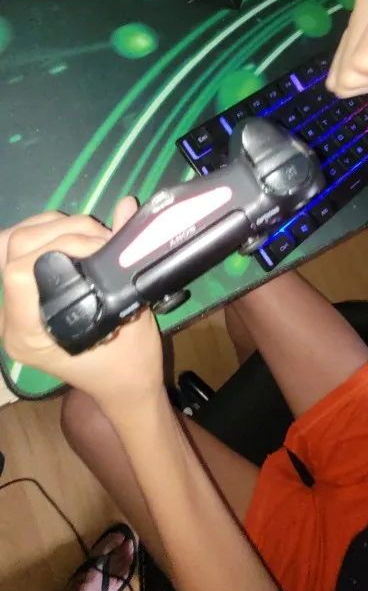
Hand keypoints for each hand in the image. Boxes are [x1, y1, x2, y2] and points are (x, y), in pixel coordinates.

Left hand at [0, 198, 163, 410]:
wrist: (125, 384)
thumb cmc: (130, 362)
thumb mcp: (133, 311)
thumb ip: (124, 260)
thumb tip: (127, 207)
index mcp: (28, 334)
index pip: (18, 271)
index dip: (60, 246)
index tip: (100, 247)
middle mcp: (10, 319)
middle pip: (14, 247)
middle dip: (62, 231)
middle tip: (103, 239)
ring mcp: (11, 306)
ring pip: (14, 240)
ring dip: (55, 227)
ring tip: (94, 237)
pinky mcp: (22, 294)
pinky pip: (21, 248)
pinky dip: (50, 232)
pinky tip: (79, 238)